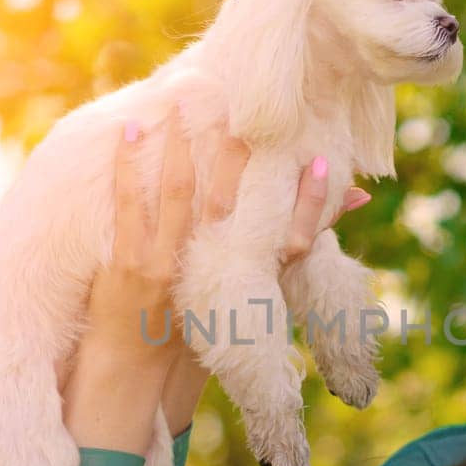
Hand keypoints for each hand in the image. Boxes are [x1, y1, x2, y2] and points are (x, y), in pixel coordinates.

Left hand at [65, 108, 371, 445]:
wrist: (132, 368)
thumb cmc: (191, 326)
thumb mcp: (244, 295)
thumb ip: (282, 252)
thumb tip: (337, 217)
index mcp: (242, 279)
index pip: (290, 241)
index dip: (311, 205)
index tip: (326, 165)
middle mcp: (207, 271)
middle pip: (229, 204)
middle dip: (237, 155)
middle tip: (247, 109)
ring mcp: (165, 264)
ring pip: (176, 194)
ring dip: (179, 143)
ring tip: (180, 98)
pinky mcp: (127, 262)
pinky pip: (128, 203)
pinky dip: (129, 164)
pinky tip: (130, 130)